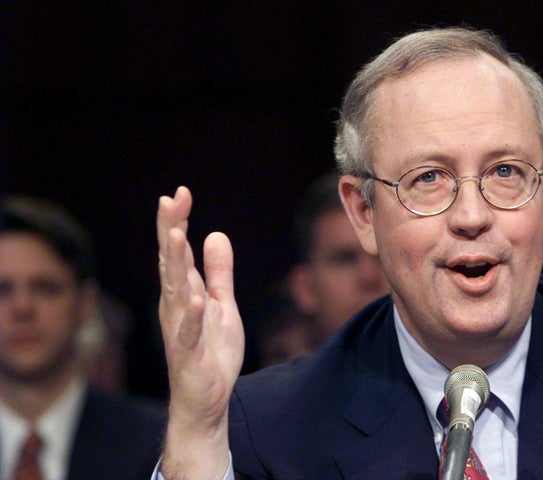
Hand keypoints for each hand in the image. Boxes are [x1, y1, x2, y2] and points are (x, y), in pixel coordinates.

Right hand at [156, 186, 243, 476]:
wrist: (207, 399)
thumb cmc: (211, 351)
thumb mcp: (223, 304)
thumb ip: (219, 272)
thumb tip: (215, 234)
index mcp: (184, 292)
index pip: (178, 252)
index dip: (179, 223)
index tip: (181, 193)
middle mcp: (176, 306)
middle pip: (171, 264)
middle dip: (171, 232)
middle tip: (169, 201)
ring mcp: (180, 329)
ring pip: (176, 292)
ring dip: (177, 265)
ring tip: (179, 237)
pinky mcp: (188, 354)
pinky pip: (189, 333)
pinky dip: (193, 316)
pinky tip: (196, 298)